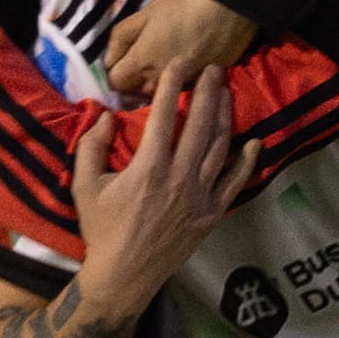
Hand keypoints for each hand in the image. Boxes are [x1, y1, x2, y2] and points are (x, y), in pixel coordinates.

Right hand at [68, 64, 257, 315]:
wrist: (125, 274)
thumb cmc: (102, 229)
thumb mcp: (84, 185)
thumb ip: (92, 146)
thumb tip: (106, 115)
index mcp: (148, 167)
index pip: (164, 115)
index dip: (172, 85)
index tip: (180, 63)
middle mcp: (179, 176)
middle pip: (200, 124)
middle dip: (208, 92)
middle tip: (214, 68)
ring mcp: (200, 196)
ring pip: (219, 147)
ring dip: (226, 116)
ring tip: (227, 92)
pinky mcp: (212, 214)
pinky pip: (235, 182)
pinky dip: (246, 161)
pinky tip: (254, 142)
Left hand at [103, 0, 255, 93]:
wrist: (229, 10)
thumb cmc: (183, 7)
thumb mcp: (144, 14)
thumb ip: (120, 38)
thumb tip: (108, 60)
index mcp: (141, 64)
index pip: (114, 83)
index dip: (113, 72)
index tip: (121, 60)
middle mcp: (158, 82)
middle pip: (134, 94)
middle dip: (132, 82)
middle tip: (139, 62)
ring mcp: (181, 87)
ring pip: (158, 95)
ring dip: (153, 86)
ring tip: (160, 67)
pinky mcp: (201, 85)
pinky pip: (180, 92)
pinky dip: (176, 84)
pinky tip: (182, 68)